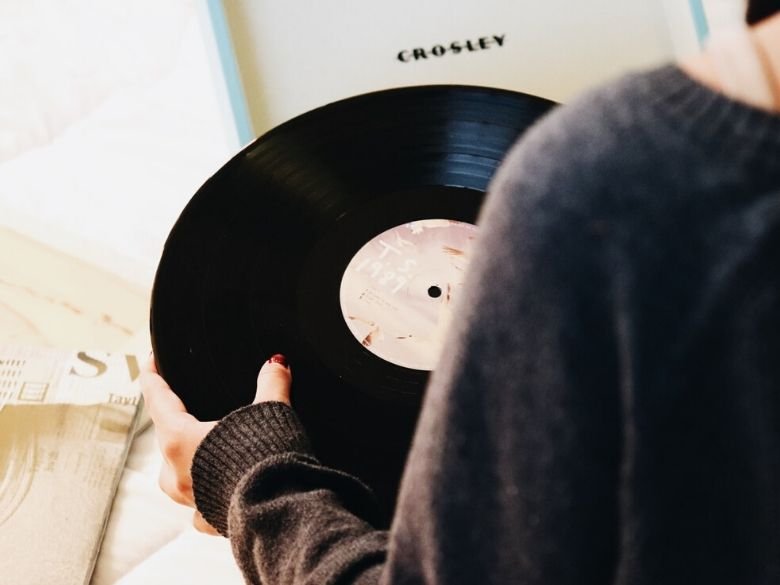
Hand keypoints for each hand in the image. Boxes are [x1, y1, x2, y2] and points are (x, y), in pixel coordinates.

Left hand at [140, 353, 291, 534]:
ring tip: (203, 449)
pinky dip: (206, 494)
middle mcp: (176, 472)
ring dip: (185, 459)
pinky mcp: (210, 521)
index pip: (157, 399)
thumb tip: (277, 363)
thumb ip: (272, 383)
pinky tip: (221, 490)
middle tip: (186, 405)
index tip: (149, 362)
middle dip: (175, 418)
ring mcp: (190, 500)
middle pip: (166, 436)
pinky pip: (198, 505)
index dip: (153, 376)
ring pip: (175, 473)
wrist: (282, 514)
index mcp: (180, 440)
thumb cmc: (269, 463)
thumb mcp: (273, 413)